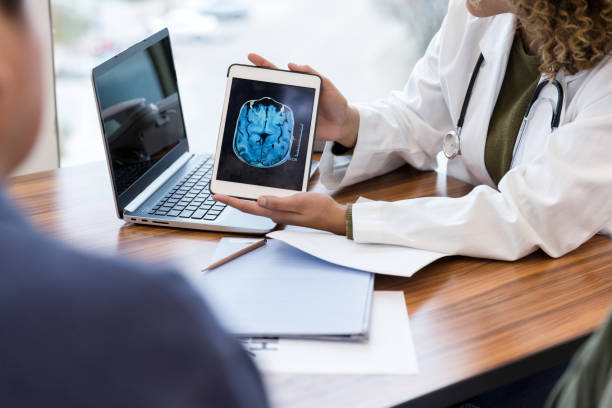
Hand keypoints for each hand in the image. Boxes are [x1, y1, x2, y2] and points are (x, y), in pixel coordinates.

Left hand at [213, 192, 346, 234]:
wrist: (333, 218)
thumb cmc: (319, 209)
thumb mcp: (299, 201)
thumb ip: (279, 202)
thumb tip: (259, 200)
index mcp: (276, 213)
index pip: (248, 207)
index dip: (231, 201)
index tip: (216, 196)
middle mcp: (275, 214)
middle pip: (248, 208)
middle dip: (232, 201)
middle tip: (218, 195)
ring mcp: (281, 213)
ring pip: (256, 207)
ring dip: (243, 201)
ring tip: (231, 195)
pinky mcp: (286, 210)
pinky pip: (267, 205)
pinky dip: (256, 200)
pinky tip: (255, 196)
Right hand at [248, 53, 359, 148]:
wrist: (343, 126)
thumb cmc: (337, 103)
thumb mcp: (328, 86)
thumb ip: (313, 75)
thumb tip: (292, 65)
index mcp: (298, 85)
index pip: (278, 73)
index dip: (264, 65)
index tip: (251, 57)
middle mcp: (291, 97)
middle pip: (270, 88)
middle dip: (254, 81)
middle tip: (241, 77)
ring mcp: (290, 112)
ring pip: (271, 107)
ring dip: (259, 103)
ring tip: (247, 98)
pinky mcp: (292, 127)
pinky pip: (278, 125)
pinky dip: (269, 124)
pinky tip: (260, 123)